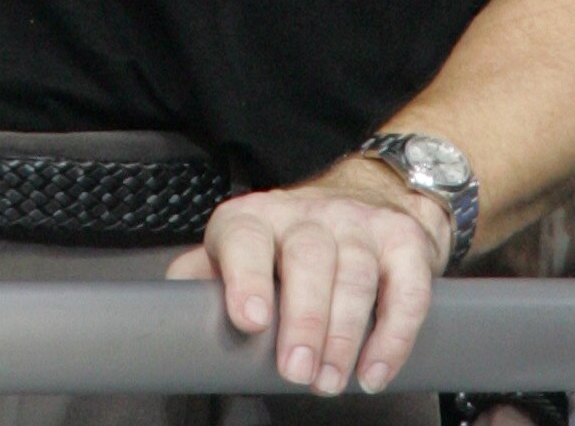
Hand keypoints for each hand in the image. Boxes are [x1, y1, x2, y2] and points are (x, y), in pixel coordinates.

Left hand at [167, 166, 445, 393]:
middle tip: (297, 371)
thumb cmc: (288, 243)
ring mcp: (358, 224)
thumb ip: (204, 278)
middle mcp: (307, 214)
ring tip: (332, 380)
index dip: (246, 276)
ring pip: (355, 273)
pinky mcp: (402, 242)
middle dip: (304, 320)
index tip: (251, 320)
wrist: (367, 193)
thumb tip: (169, 312)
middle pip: (308, 258)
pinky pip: (405, 286)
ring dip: (344, 335)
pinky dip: (395, 333)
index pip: (246, 237)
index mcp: (256, 219)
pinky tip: (376, 368)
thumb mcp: (239, 252)